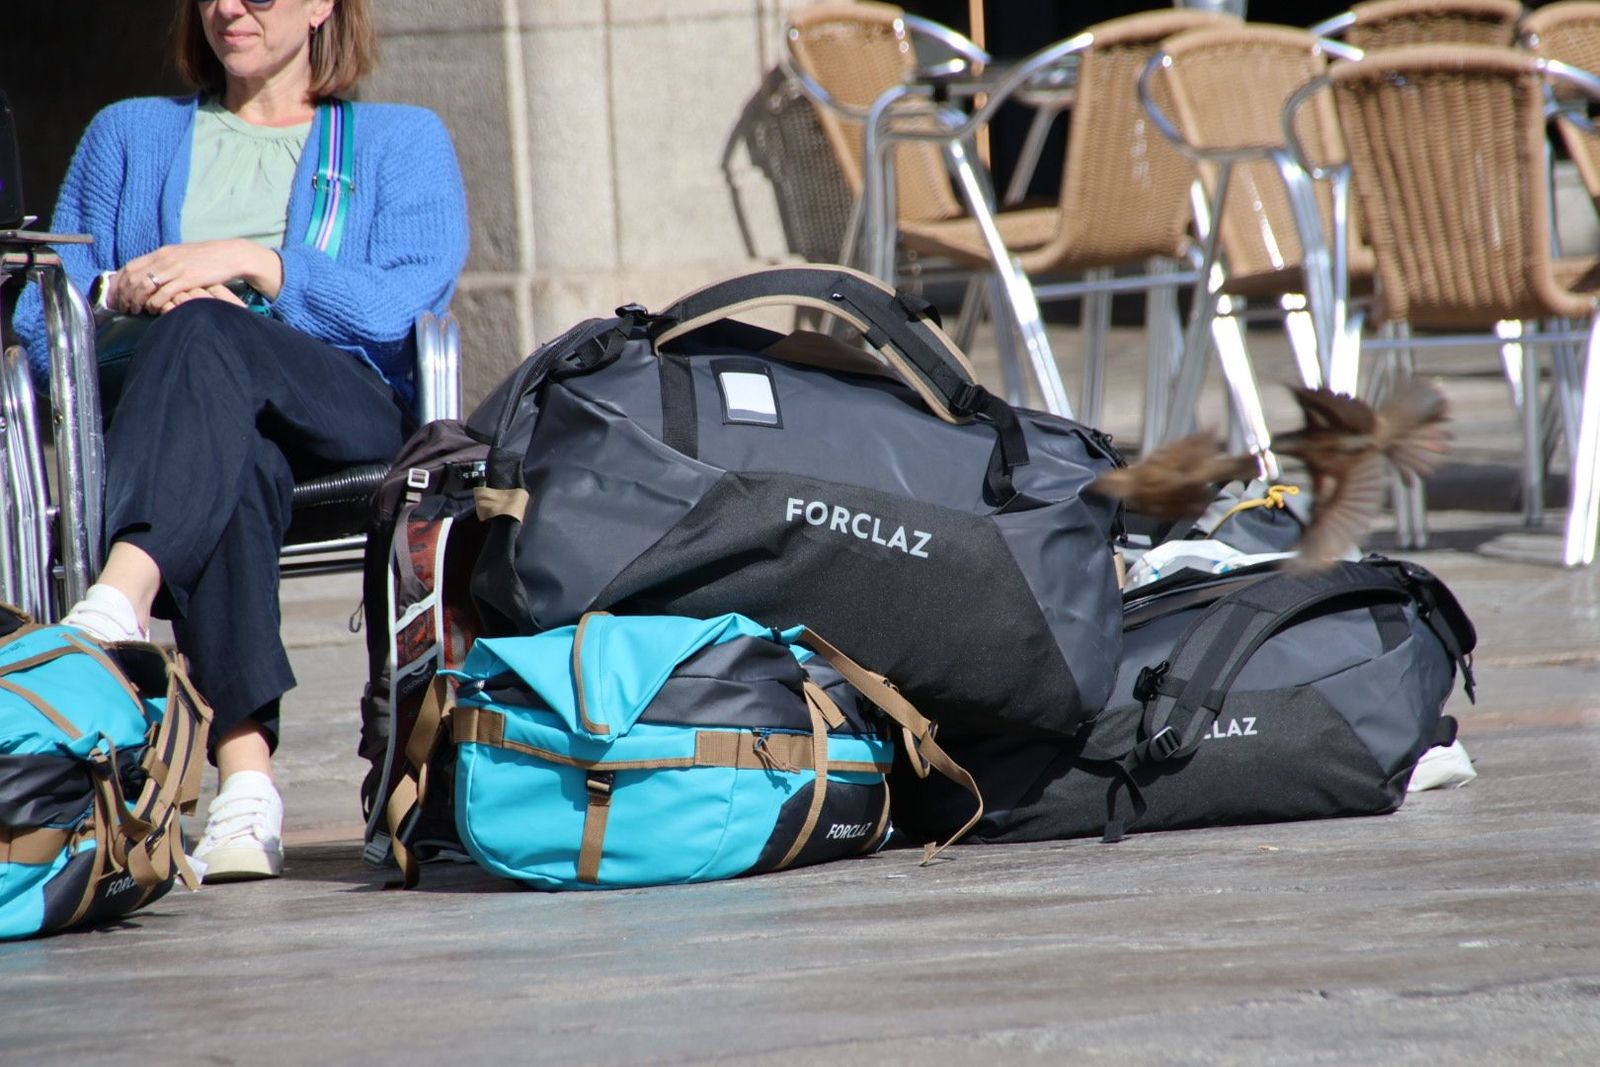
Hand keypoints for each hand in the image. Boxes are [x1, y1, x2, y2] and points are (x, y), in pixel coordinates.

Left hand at [116, 240, 282, 314]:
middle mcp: (164, 259)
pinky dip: (154, 303)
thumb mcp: (181, 256)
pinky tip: (154, 310)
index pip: (129, 267)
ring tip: (136, 311)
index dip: (118, 283)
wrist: (230, 255)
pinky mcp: (187, 279)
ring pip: (144, 286)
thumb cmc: (206, 259)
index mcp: (161, 253)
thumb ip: (164, 264)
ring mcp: (175, 269)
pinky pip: (163, 293)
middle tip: (123, 308)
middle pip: (133, 278)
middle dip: (124, 295)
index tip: (116, 296)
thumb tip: (149, 276)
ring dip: (136, 301)